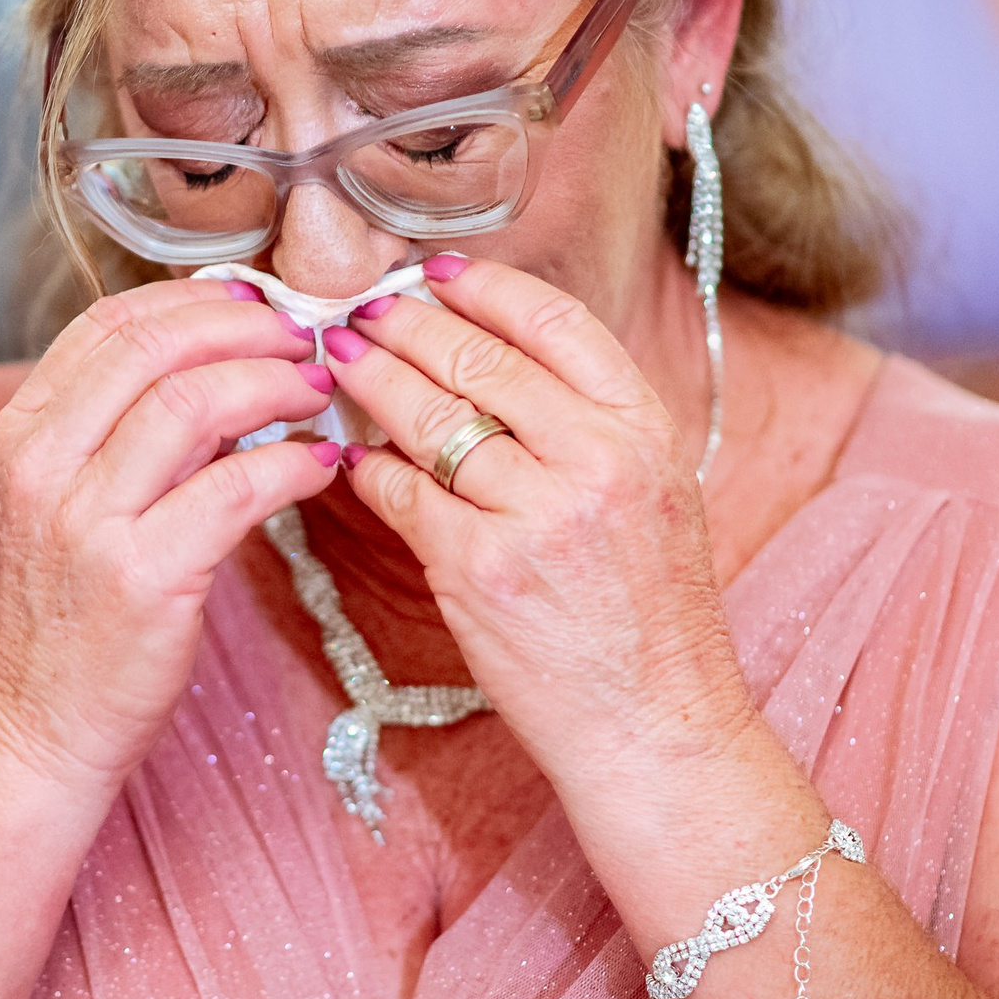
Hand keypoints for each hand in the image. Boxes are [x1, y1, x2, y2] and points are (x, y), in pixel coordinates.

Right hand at [0, 278, 340, 795]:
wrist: (28, 732)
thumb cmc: (56, 620)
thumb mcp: (54, 505)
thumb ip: (111, 432)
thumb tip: (209, 365)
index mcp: (19, 434)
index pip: (108, 324)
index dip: (193, 300)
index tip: (253, 297)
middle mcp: (41, 465)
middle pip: (155, 346)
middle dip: (244, 327)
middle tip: (304, 334)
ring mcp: (87, 521)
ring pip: (195, 402)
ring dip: (274, 383)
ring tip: (316, 389)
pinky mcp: (143, 578)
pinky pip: (235, 490)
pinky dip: (290, 465)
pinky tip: (320, 463)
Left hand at [326, 257, 759, 783]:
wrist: (657, 728)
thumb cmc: (653, 618)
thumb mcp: (659, 494)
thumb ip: (592, 425)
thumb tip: (499, 357)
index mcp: (646, 429)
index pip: (554, 321)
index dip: (484, 285)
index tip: (435, 271)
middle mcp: (597, 460)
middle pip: (477, 357)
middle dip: (406, 322)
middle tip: (362, 306)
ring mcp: (535, 514)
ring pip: (429, 416)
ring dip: (372, 378)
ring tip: (340, 356)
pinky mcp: (479, 569)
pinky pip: (403, 492)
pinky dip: (370, 466)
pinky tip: (351, 452)